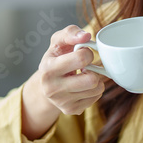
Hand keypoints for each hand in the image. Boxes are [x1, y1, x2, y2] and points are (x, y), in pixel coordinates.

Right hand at [22, 25, 105, 139]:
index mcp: (48, 68)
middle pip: (91, 80)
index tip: (81, 53)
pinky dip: (93, 89)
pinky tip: (82, 85)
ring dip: (95, 79)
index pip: (81, 59)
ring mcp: (62, 102)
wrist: (45, 84)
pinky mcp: (71, 110)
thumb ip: (71, 32)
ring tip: (83, 75)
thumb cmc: (55, 58)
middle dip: (93, 69)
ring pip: (97, 89)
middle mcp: (52, 88)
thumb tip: (86, 36)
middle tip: (85, 66)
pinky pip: (96, 97)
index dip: (87, 52)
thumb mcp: (58, 41)